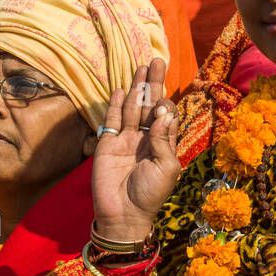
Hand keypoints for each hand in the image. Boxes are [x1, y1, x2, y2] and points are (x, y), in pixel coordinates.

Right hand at [91, 58, 179, 242]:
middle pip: (150, 105)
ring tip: (142, 68)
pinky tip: (121, 90)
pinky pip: (112, 120)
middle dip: (154, 84)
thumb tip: (162, 114)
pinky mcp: (108, 144)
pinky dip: (116, 105)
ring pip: (133, 108)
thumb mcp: (166, 168)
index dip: (167, 105)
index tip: (165, 102)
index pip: (167, 117)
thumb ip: (163, 140)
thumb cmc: (150, 194)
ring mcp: (126, 140)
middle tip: (157, 61)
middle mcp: (145, 139)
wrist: (123, 214)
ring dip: (137, 88)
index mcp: (163, 145)